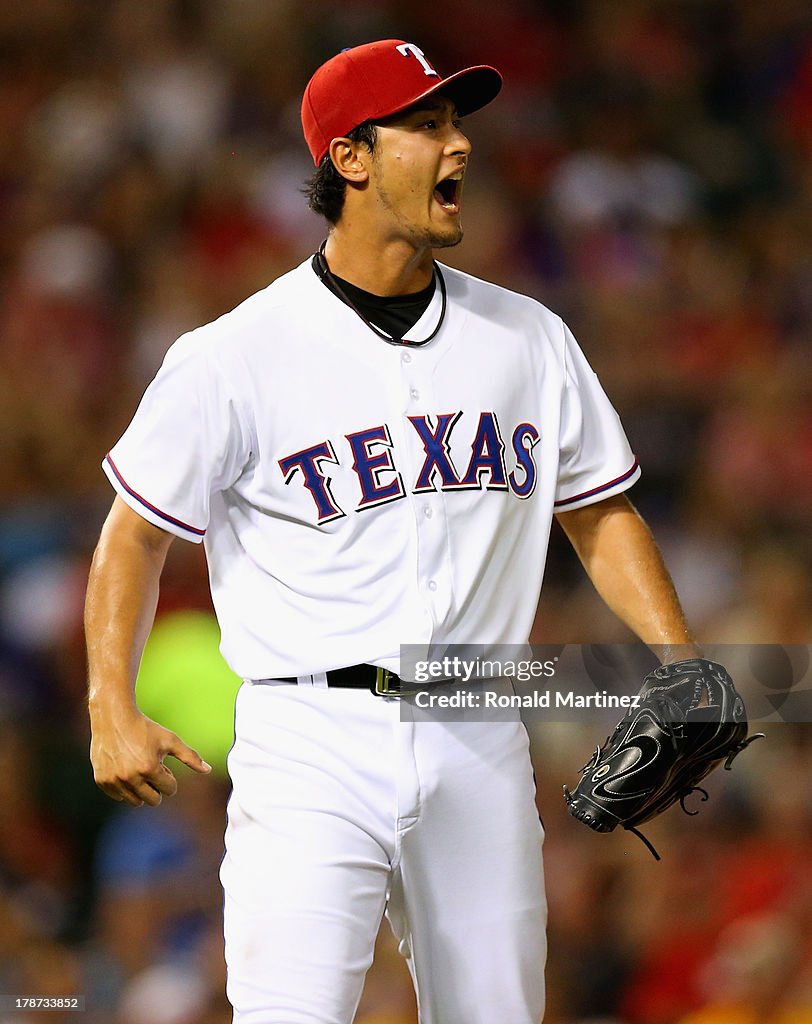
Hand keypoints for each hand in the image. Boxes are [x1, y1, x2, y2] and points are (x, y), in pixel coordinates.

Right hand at [90, 706, 210, 806]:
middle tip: (151, 770)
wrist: (114, 718)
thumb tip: (208, 770)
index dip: (169, 778)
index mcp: (149, 768)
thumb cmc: (145, 729)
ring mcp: (114, 780)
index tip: (163, 766)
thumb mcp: (170, 740)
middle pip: (153, 800)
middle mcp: (130, 777)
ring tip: (138, 770)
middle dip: (157, 788)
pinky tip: (124, 769)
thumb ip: (190, 757)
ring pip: (135, 801)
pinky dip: (124, 788)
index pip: (169, 789)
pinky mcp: (101, 781)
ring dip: (140, 790)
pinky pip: (118, 796)